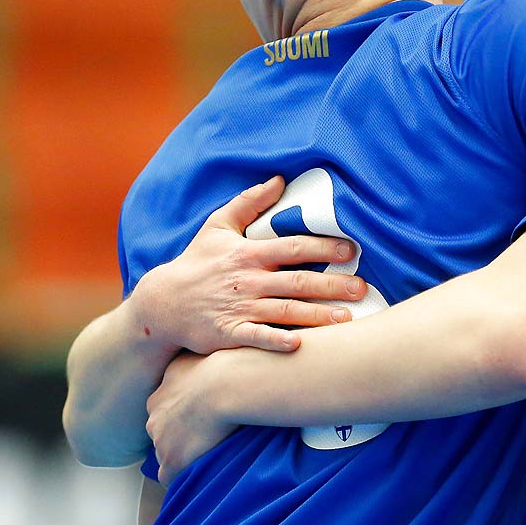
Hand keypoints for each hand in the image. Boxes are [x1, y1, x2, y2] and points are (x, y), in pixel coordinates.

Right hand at [130, 177, 366, 353]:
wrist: (163, 303)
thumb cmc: (195, 262)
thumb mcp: (217, 226)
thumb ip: (249, 202)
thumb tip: (279, 179)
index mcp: (248, 253)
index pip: (293, 247)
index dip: (323, 248)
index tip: (351, 250)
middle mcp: (248, 281)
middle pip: (298, 282)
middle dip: (333, 285)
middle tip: (363, 288)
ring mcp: (240, 308)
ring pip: (286, 312)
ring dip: (318, 316)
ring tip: (348, 319)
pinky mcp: (229, 333)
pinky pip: (257, 338)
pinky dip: (277, 342)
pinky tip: (300, 345)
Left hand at [146, 352, 238, 481]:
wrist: (232, 384)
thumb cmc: (228, 366)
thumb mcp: (205, 357)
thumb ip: (196, 365)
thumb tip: (208, 365)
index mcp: (162, 392)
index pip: (164, 410)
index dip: (182, 417)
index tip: (199, 420)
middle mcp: (154, 415)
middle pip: (161, 432)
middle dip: (178, 437)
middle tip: (205, 439)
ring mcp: (161, 439)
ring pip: (166, 454)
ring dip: (182, 457)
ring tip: (207, 458)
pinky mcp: (173, 459)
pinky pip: (170, 476)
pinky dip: (182, 477)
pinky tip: (200, 475)